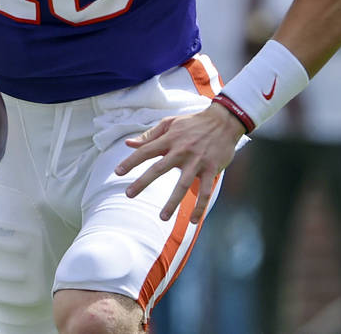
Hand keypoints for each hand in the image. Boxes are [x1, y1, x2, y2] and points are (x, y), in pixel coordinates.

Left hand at [113, 101, 245, 223]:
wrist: (223, 121)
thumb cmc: (193, 123)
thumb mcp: (169, 123)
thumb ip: (149, 135)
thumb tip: (129, 143)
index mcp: (169, 139)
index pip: (145, 151)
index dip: (130, 161)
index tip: (118, 172)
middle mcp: (181, 151)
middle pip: (158, 169)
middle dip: (142, 182)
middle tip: (129, 194)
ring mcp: (196, 161)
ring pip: (182, 185)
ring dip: (172, 202)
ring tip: (162, 217)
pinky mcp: (211, 169)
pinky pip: (205, 191)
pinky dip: (200, 207)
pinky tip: (194, 220)